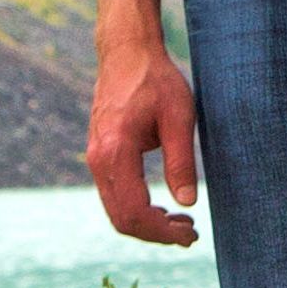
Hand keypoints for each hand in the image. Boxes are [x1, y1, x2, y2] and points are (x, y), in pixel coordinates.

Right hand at [86, 39, 200, 243]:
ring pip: (116, 211)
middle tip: (190, 234)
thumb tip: (188, 202)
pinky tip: (163, 208)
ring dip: (148, 224)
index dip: (162, 232)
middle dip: (156, 234)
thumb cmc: (155, 80)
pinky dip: (138, 210)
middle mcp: (98, 159)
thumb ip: (181, 161)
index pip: (135, 211)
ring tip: (182, 222)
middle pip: (122, 219)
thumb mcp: (179, 117)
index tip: (191, 234)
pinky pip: (114, 196)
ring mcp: (95, 159)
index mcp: (116, 151)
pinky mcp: (100, 156)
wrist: (126, 53)